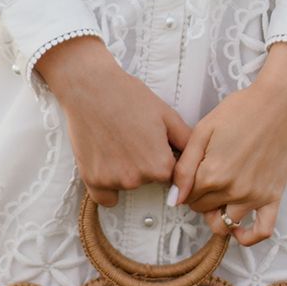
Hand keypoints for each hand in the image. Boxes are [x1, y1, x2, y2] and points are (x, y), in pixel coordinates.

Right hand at [35, 35, 194, 206]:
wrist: (90, 88)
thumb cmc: (128, 96)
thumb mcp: (166, 115)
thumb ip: (186, 141)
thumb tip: (196, 157)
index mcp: (160, 166)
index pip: (170, 175)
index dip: (163, 157)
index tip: (153, 144)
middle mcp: (138, 179)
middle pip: (148, 180)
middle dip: (144, 164)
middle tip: (133, 137)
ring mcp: (113, 181)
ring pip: (127, 185)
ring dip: (125, 171)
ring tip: (116, 140)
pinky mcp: (92, 180)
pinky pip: (105, 197)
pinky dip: (107, 187)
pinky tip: (106, 164)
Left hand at [168, 45, 286, 246]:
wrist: (279, 103)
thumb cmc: (240, 111)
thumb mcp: (203, 131)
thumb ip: (184, 167)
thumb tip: (175, 198)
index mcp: (212, 174)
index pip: (186, 197)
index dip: (185, 185)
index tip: (191, 172)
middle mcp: (233, 190)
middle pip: (202, 209)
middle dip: (198, 197)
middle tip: (204, 177)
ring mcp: (254, 197)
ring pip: (224, 224)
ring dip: (216, 214)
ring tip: (218, 196)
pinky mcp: (273, 197)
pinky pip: (262, 231)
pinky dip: (248, 237)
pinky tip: (239, 229)